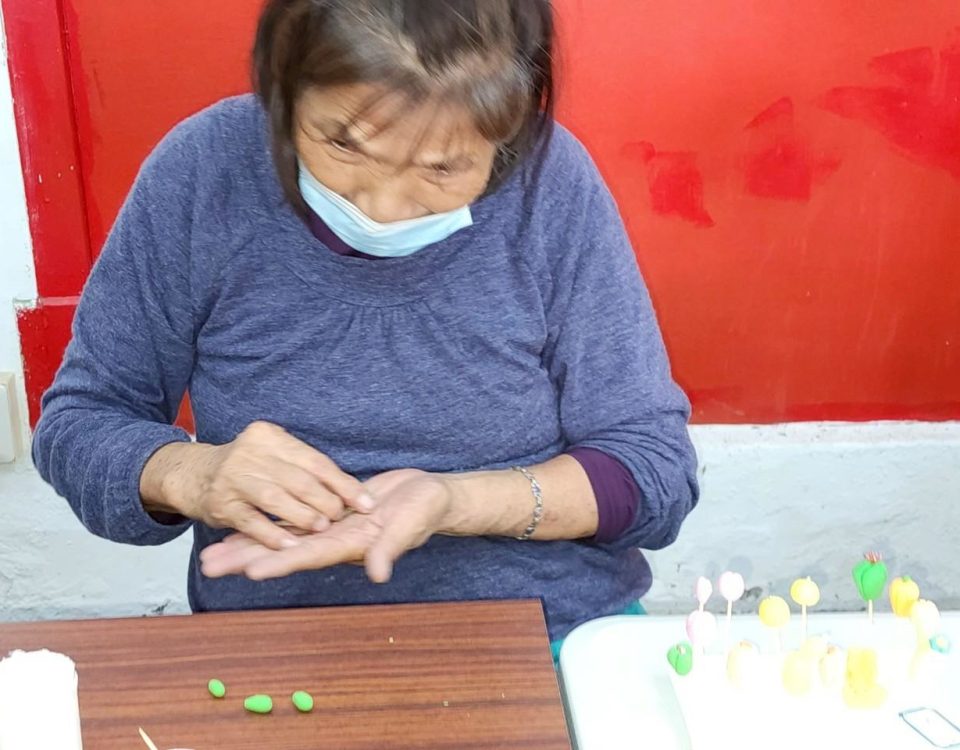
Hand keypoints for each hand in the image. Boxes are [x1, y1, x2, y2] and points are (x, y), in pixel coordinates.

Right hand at [142, 421, 373, 549]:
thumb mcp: (273, 455)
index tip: (368, 503)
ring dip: (302, 516)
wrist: (191, 474)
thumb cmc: (247, 468)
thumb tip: (350, 492)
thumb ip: (304, 468)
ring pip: (276, 498)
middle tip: (342, 517)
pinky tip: (290, 547)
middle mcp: (251, 452)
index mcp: (271, 437)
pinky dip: (272, 535)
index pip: (316, 462)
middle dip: (326, 501)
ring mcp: (233, 478)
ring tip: (322, 529)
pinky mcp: (220, 504)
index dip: (344, 484)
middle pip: (298, 479)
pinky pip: (251, 522)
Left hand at [199, 469, 453, 582]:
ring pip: (280, 536)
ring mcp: (327, 528)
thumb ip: (390, 549)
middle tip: (208, 565)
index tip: (248, 571)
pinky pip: (291, 518)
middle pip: (282, 550)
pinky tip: (245, 523)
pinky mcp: (328, 511)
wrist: (429, 496)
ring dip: (247, 544)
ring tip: (211, 551)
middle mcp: (331, 541)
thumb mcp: (409, 527)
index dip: (279, 563)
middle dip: (245, 558)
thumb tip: (377, 572)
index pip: (307, 556)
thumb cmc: (424, 512)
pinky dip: (268, 522)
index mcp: (349, 546)